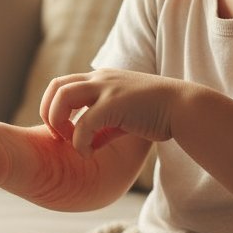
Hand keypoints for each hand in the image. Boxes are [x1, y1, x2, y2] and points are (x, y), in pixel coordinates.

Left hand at [40, 68, 179, 156]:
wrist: (184, 108)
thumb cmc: (156, 114)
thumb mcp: (123, 117)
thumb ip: (103, 127)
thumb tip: (87, 146)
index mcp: (100, 78)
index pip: (62, 85)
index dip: (53, 108)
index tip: (62, 130)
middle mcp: (100, 78)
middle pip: (56, 87)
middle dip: (48, 113)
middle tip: (58, 136)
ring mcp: (107, 88)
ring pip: (63, 97)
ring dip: (58, 122)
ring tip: (69, 142)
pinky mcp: (115, 104)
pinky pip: (83, 123)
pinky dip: (79, 141)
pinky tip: (87, 154)